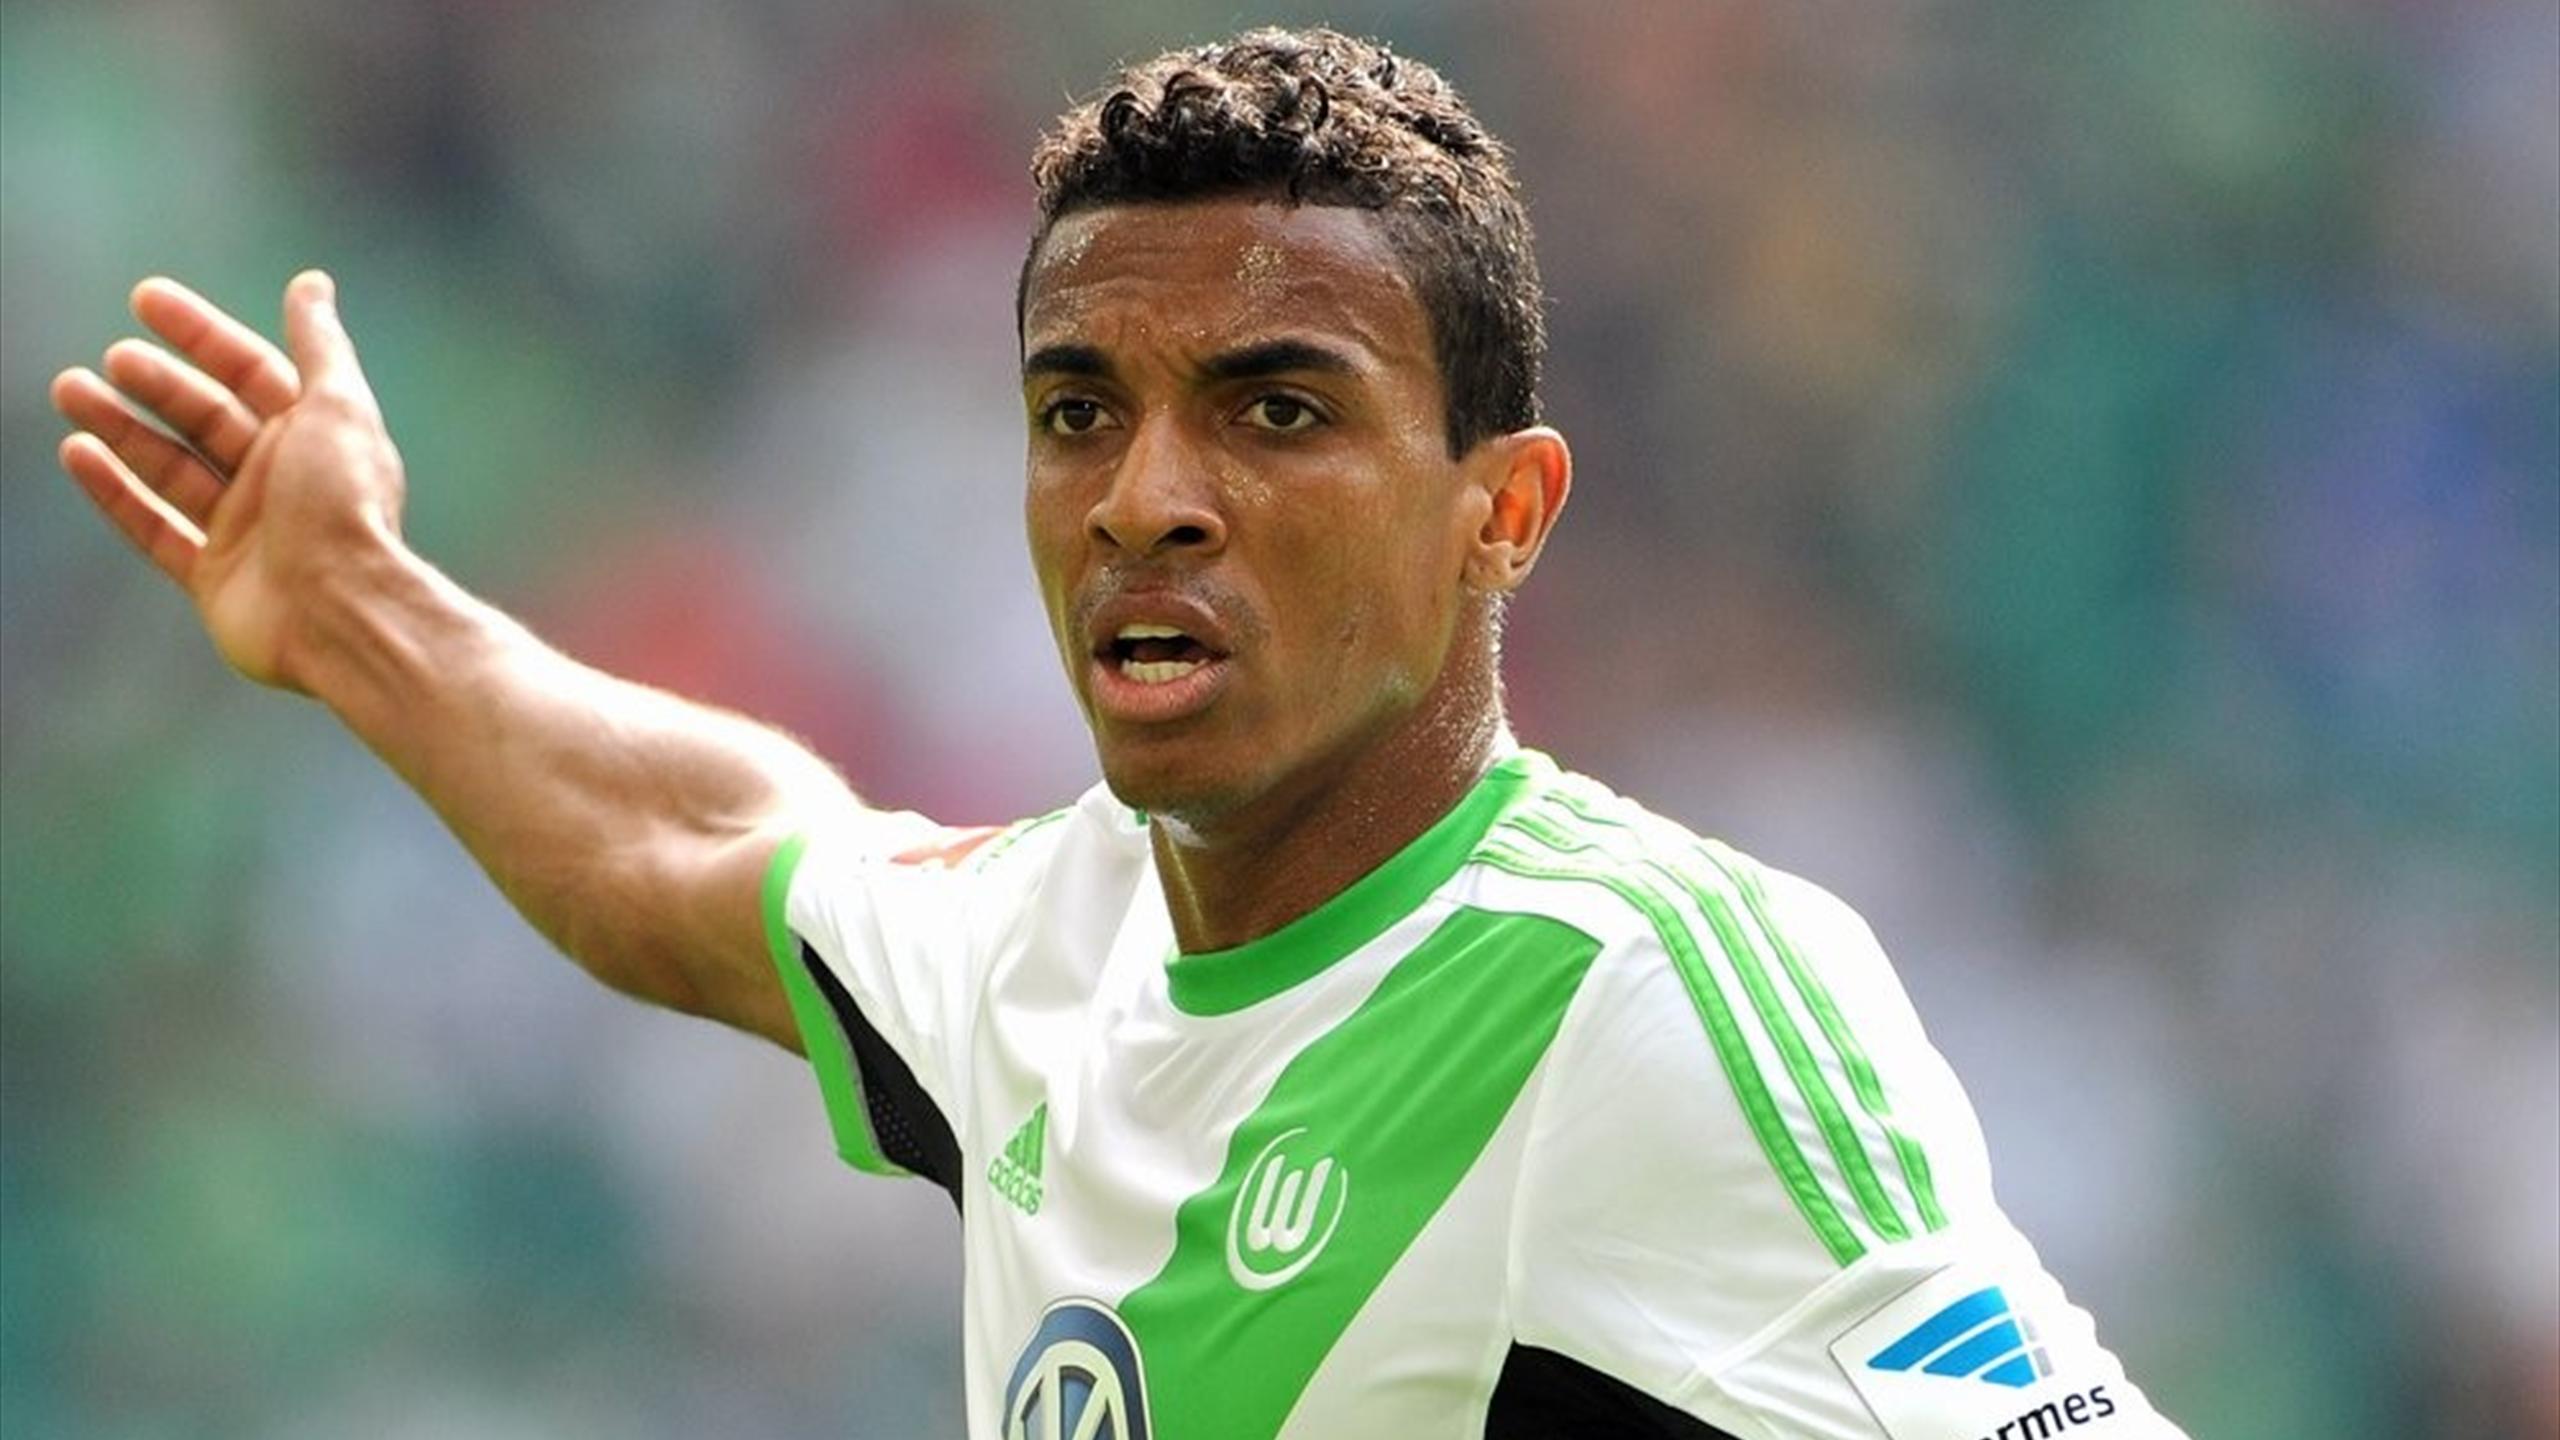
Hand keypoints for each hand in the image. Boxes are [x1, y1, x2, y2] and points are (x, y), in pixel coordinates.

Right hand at [50, 272, 407, 692]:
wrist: (342, 612)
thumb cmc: (344, 506)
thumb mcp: (339, 407)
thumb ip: (320, 346)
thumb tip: (312, 283)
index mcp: (314, 436)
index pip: (250, 370)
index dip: (201, 333)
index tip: (146, 298)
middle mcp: (280, 480)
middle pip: (207, 417)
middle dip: (159, 383)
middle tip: (113, 359)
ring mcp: (245, 530)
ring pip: (171, 467)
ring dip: (122, 428)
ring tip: (70, 389)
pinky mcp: (214, 578)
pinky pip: (154, 527)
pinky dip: (116, 492)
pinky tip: (79, 454)